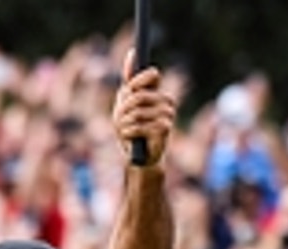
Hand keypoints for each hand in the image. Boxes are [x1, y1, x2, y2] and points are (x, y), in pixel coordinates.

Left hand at [112, 52, 175, 166]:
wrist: (139, 155)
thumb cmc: (131, 127)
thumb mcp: (126, 103)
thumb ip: (130, 81)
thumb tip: (132, 53)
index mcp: (158, 93)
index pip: (151, 75)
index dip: (137, 81)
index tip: (129, 88)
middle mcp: (166, 102)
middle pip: (139, 96)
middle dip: (123, 109)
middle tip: (119, 119)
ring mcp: (168, 115)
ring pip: (137, 112)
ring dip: (124, 123)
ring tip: (125, 130)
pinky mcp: (165, 129)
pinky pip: (139, 125)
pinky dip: (128, 132)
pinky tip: (129, 137)